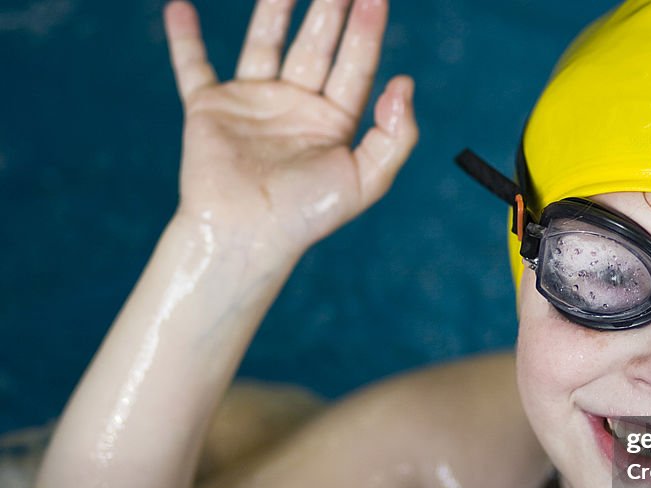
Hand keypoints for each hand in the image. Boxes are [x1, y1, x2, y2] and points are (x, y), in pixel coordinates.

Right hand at [163, 0, 416, 258]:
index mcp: (333, 122)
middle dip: (329, 7)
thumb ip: (395, 136)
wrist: (247, 235)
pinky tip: (180, 7)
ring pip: (264, 42)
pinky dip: (184, 39)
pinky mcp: (209, 109)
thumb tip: (404, 83)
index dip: (366, 29)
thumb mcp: (367, 181)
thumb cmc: (307, 215)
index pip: (355, 64)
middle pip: (316, 45)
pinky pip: (193, 67)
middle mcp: (295, 106)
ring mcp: (252, 104)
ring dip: (274, 8)